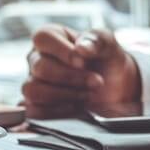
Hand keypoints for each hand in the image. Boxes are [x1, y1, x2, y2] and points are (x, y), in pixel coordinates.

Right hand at [22, 25, 142, 118]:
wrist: (116, 89)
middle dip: (71, 77)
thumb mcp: (109, 45)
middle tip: (96, 82)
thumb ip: (97, 40)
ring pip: (33, 90)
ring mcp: (34, 82)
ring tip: (86, 95)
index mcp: (52, 37)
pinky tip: (76, 107)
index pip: (43, 38)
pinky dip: (57, 111)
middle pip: (40, 67)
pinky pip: (34, 111)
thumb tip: (81, 48)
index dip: (62, 51)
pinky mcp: (36, 105)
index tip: (83, 62)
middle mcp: (37, 58)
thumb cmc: (107, 61)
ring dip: (64, 95)